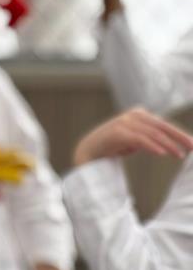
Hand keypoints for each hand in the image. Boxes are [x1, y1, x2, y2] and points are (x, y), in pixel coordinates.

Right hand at [73, 108, 192, 166]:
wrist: (85, 152)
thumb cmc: (109, 148)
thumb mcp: (132, 141)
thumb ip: (147, 138)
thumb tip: (164, 144)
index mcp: (139, 114)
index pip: (163, 125)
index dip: (179, 134)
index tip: (192, 145)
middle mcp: (133, 115)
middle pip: (162, 127)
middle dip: (179, 138)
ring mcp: (125, 122)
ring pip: (153, 133)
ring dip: (169, 145)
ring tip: (179, 154)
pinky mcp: (118, 132)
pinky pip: (140, 139)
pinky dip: (152, 146)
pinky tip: (163, 153)